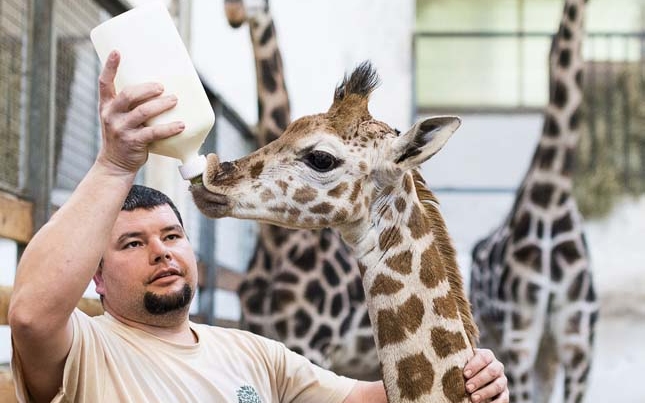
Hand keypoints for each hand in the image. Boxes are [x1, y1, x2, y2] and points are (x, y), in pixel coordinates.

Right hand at [96, 50, 184, 174]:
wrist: (115, 164)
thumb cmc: (123, 136)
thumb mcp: (119, 118)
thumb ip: (132, 105)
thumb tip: (161, 89)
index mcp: (107, 106)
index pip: (104, 83)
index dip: (109, 66)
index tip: (117, 52)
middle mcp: (111, 115)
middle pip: (128, 94)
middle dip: (147, 88)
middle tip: (162, 86)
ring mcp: (121, 129)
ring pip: (142, 112)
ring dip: (161, 104)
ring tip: (174, 100)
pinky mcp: (133, 142)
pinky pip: (153, 132)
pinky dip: (169, 128)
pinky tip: (181, 125)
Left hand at [463, 348, 508, 402]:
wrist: (475, 377)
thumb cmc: (466, 369)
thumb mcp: (464, 364)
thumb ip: (460, 363)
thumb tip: (452, 368)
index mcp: (487, 356)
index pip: (483, 357)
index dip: (475, 366)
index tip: (465, 374)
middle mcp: (497, 366)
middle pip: (491, 371)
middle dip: (479, 380)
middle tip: (468, 388)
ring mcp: (502, 380)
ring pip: (498, 385)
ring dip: (485, 393)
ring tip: (473, 399)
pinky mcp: (505, 393)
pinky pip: (504, 398)